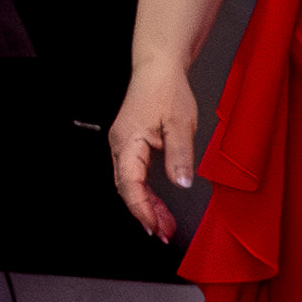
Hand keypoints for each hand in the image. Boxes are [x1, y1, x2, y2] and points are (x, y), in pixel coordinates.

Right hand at [103, 63, 201, 239]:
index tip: (156, 228)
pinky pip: (134, 175)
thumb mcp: (180, 124)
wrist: (158, 68)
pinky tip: (159, 204)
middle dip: (145, 214)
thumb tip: (181, 183)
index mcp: (128, 142)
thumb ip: (179, 155)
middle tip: (164, 232)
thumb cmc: (166, 90)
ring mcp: (123, 146)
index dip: (143, 210)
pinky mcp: (131, 145)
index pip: (130, 185)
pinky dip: (146, 193)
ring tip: (165, 224)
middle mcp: (120, 146)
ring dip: (146, 206)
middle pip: (127, 189)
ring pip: (130, 184)